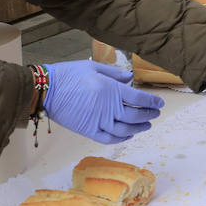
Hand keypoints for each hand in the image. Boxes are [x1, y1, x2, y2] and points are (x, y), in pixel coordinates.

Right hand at [43, 60, 163, 143]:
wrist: (46, 90)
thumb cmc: (68, 75)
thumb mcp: (93, 67)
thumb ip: (115, 73)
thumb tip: (130, 78)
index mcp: (111, 90)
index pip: (140, 100)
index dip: (152, 103)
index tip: (159, 103)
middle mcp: (108, 108)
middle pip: (136, 116)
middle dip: (149, 115)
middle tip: (155, 113)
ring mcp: (98, 122)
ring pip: (126, 130)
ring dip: (139, 129)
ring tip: (146, 125)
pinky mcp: (88, 131)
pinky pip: (109, 138)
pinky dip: (122, 138)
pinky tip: (128, 135)